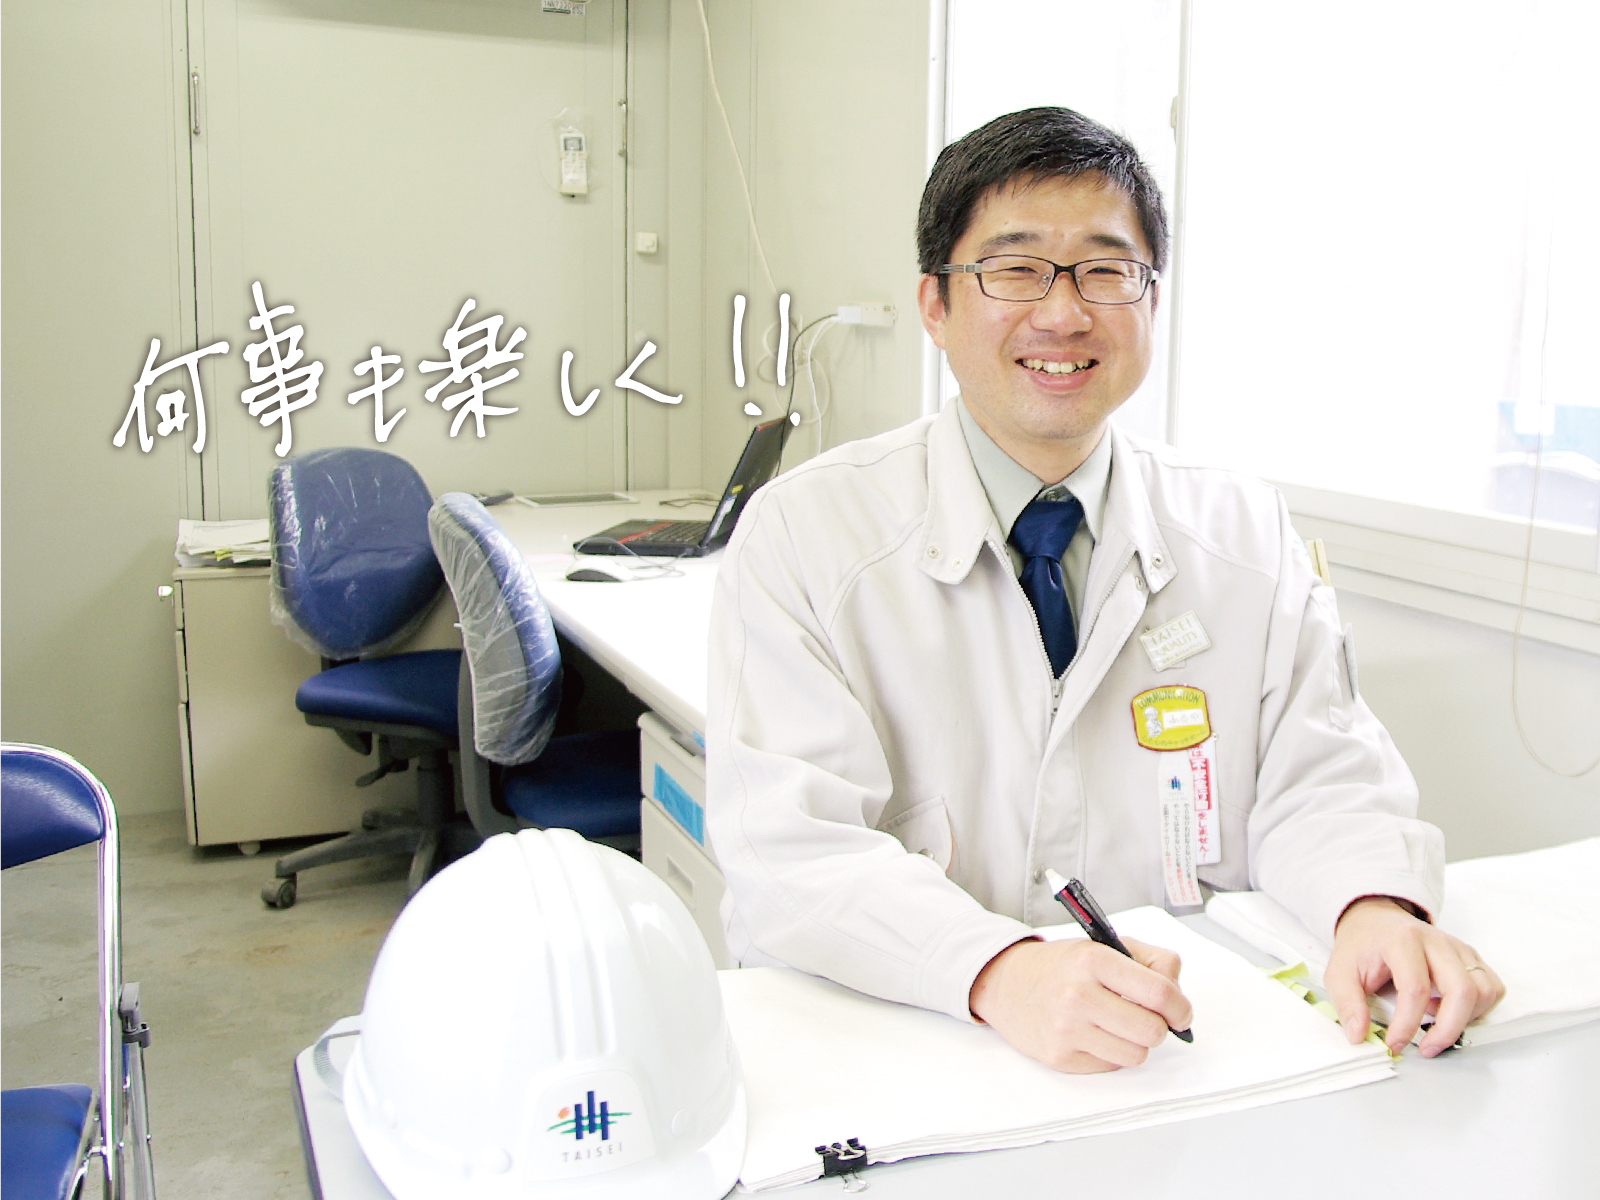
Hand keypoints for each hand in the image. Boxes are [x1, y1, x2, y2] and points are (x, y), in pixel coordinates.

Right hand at [967, 937, 1192, 1072]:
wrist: (1005, 983)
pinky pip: (1111, 1066)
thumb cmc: (1061, 966)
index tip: (1181, 1012)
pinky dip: (1111, 1054)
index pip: (1158, 992)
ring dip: (1135, 1043)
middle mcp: (1077, 995)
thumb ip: (1150, 962)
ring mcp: (1066, 1030)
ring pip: (1136, 1055)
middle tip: (1148, 1019)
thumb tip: (1178, 998)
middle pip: (1151, 1030)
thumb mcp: (1104, 946)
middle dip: (1158, 1027)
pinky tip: (1095, 1035)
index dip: (1180, 1007)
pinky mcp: (1059, 1057)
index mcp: (1092, 960)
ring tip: (1120, 1026)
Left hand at [1327, 897, 1504, 1056]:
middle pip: (1461, 990)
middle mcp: (1436, 941)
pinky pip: (1492, 987)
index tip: (1394, 1043)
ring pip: (1483, 990)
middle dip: (1447, 1029)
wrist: (1375, 920)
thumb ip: (1347, 1004)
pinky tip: (1449, 1008)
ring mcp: (1458, 948)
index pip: (1415, 989)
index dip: (1407, 1024)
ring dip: (1464, 1017)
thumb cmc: (1361, 946)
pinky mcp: (1470, 958)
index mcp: (1402, 940)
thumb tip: (1359, 1036)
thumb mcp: (1339, 971)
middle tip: (1426, 1048)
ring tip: (1433, 1020)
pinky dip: (1478, 1007)